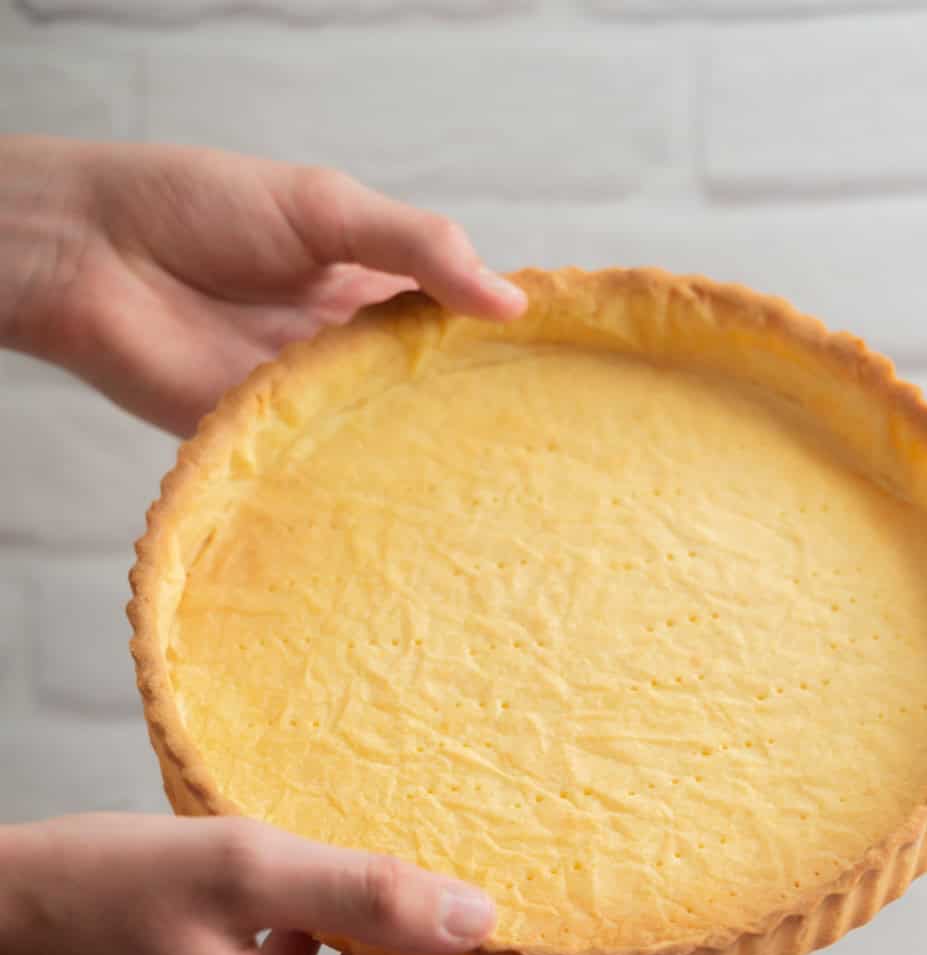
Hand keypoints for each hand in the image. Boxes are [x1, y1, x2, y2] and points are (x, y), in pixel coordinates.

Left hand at [0, 136, 524, 435]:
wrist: (92, 254)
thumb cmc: (202, 208)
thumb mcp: (327, 208)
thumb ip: (418, 247)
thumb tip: (510, 302)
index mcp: (370, 289)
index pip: (454, 322)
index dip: (502, 343)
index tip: (563, 371)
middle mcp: (348, 352)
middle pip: (428, 388)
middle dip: (478, 412)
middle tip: (549, 446)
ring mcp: (313, 401)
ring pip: (387, 435)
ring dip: (431, 453)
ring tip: (507, 485)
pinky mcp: (272, 444)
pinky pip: (331, 468)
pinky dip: (369, 481)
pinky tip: (423, 503)